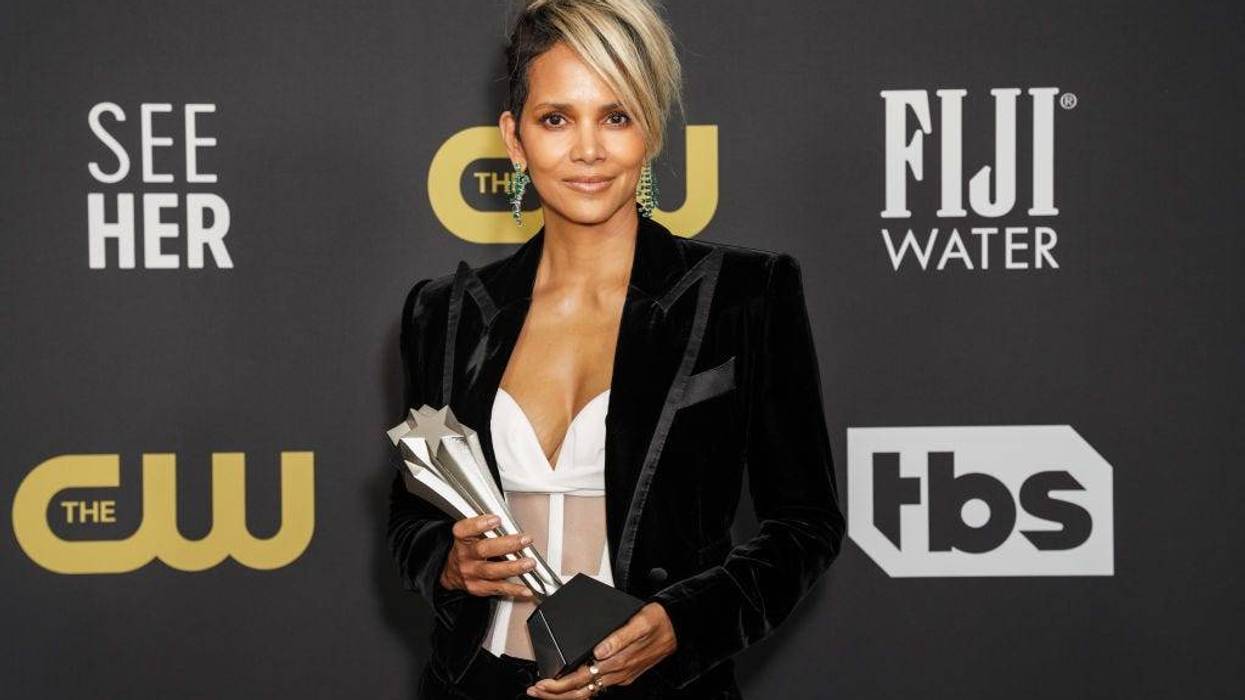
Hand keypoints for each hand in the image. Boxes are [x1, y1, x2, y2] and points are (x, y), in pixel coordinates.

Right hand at [439, 513, 536, 598]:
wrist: (452, 573)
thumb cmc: (468, 550)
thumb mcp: (470, 536)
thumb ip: (486, 530)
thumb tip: (512, 524)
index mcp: (462, 540)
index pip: (464, 531)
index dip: (478, 525)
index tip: (496, 520)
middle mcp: (465, 557)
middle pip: (483, 550)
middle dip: (507, 544)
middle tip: (525, 540)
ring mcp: (471, 574)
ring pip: (492, 571)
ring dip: (514, 567)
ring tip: (529, 563)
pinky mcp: (478, 588)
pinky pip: (498, 589)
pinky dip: (514, 589)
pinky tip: (526, 588)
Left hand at [525, 602, 676, 697]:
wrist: (678, 627)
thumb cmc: (658, 621)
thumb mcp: (640, 622)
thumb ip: (619, 637)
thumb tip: (599, 650)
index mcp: (618, 661)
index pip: (581, 679)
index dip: (559, 684)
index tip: (542, 683)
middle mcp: (618, 673)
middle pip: (580, 691)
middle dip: (555, 694)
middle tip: (535, 691)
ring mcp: (621, 676)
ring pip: (588, 692)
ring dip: (566, 694)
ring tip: (546, 692)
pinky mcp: (624, 674)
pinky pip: (598, 688)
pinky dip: (581, 690)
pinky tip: (572, 687)